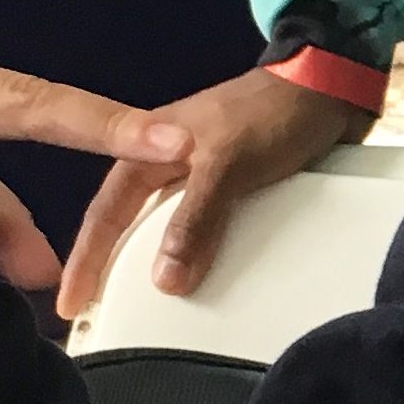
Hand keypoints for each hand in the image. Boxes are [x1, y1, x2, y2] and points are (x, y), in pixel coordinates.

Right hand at [55, 64, 371, 319]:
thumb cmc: (273, 114)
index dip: (85, 261)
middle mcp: (167, 161)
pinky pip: (208, 227)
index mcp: (148, 150)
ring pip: (169, 227)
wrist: (334, 88)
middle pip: (129, 223)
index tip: (69, 305)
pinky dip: (200, 253)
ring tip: (150, 307)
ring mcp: (202, 173)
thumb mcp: (227, 165)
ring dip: (158, 261)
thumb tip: (165, 280)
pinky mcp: (236, 183)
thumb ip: (194, 220)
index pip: (105, 215)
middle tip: (99, 315)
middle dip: (111, 266)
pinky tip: (207, 278)